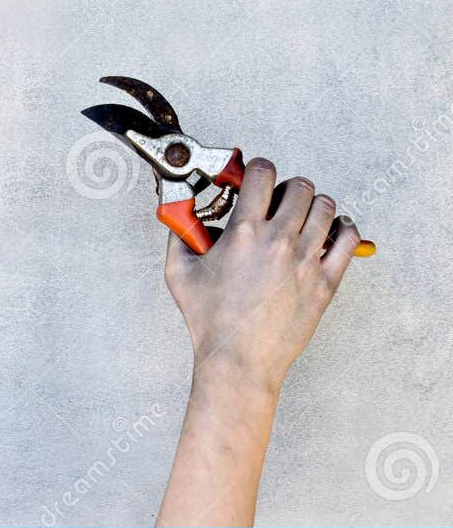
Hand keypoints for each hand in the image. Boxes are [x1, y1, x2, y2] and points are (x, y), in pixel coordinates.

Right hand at [165, 158, 362, 395]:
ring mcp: (307, 261)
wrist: (239, 358)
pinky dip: (342, 230)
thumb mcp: (179, 271)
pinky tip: (328, 234)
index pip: (262, 173)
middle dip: (287, 186)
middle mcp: (279, 240)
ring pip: (327, 208)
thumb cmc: (209, 320)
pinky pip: (349, 240)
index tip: (254, 176)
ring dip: (314, 205)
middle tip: (278, 199)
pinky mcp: (326, 282)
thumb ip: (178, 233)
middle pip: (300, 186)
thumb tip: (178, 210)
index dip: (258, 168)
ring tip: (302, 217)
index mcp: (244, 232)